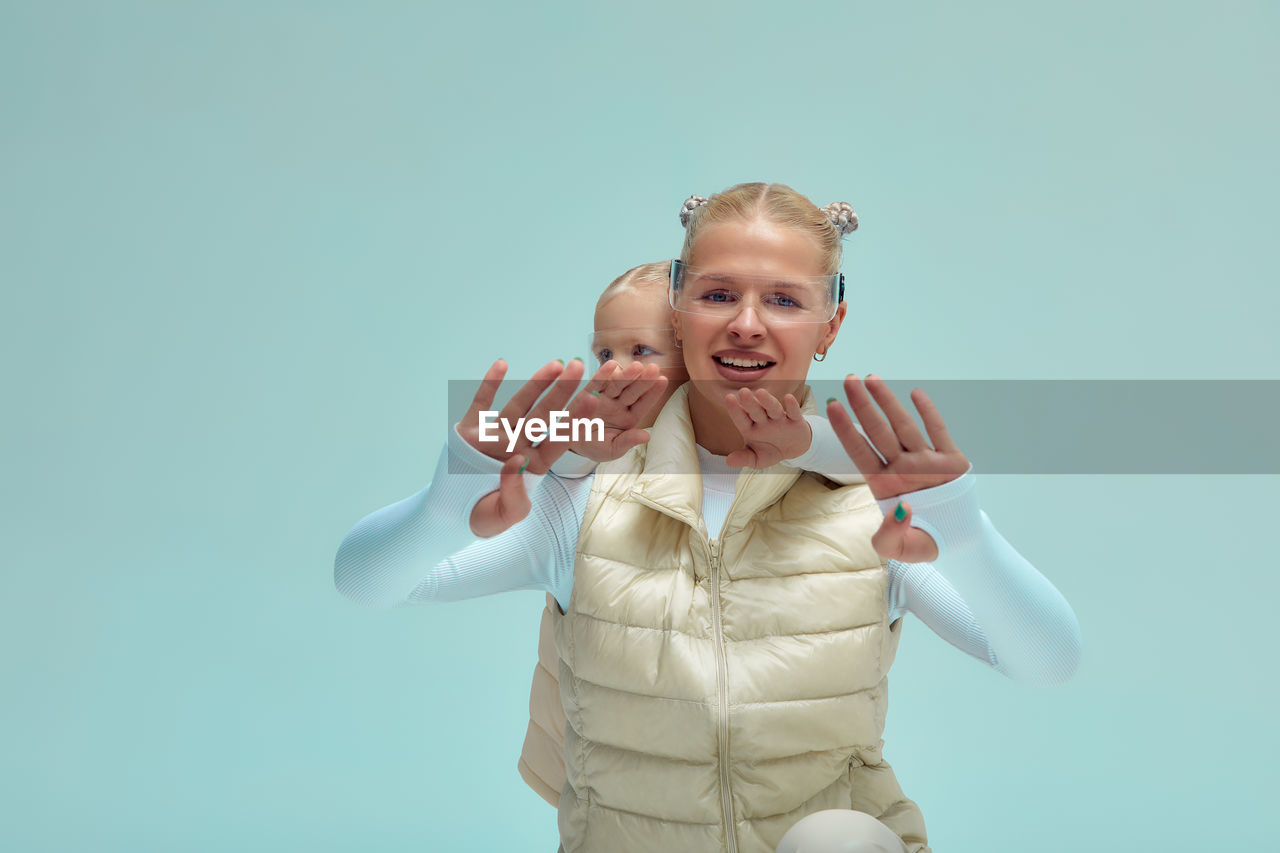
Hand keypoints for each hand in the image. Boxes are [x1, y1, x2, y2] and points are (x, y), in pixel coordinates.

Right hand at [458, 358, 597, 535]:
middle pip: (544, 416)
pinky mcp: (471, 430)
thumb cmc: (485, 516)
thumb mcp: (505, 516)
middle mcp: (518, 445)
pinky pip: (481, 403)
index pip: (558, 440)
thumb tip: (518, 462)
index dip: (575, 420)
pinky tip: (502, 364)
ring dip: (536, 384)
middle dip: (562, 392)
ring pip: (519, 405)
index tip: (592, 399)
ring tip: (556, 364)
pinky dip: (489, 383)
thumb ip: (514, 495)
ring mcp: (495, 435)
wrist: (451, 514)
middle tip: (579, 367)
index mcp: (533, 465)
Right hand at [566, 360, 668, 461]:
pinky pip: (596, 383)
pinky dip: (603, 374)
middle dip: (643, 380)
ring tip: (637, 366)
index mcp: (628, 418)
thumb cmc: (594, 446)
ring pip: (618, 384)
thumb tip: (647, 436)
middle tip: (654, 368)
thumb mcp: (611, 449)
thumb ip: (627, 442)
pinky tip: (611, 365)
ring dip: (627, 375)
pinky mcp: (587, 393)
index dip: (653, 392)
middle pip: (633, 391)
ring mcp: (604, 397)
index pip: (643, 404)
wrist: (570, 442)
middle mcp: (618, 405)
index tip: (663, 380)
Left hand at [723, 388, 811, 467]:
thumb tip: (728, 462)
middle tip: (743, 391)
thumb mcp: (757, 459)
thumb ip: (744, 458)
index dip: (735, 410)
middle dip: (750, 402)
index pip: (741, 419)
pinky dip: (792, 406)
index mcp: (751, 427)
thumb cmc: (770, 450)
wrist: (793, 449)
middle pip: (756, 410)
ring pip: (773, 408)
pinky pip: (794, 412)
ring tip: (761, 393)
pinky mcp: (795, 420)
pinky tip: (788, 398)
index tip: (728, 398)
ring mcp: (779, 419)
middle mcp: (764, 420)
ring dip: (768, 401)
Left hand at [827, 374, 969, 561]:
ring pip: (904, 426)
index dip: (845, 430)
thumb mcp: (899, 549)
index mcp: (884, 484)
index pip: (859, 452)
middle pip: (878, 431)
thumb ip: (890, 536)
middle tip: (849, 379)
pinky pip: (939, 432)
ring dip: (888, 402)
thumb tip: (899, 510)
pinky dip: (929, 412)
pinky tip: (915, 393)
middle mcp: (902, 468)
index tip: (830, 406)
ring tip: (871, 378)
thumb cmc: (922, 540)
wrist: (957, 541)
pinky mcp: (951, 461)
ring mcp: (925, 461)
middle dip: (863, 406)